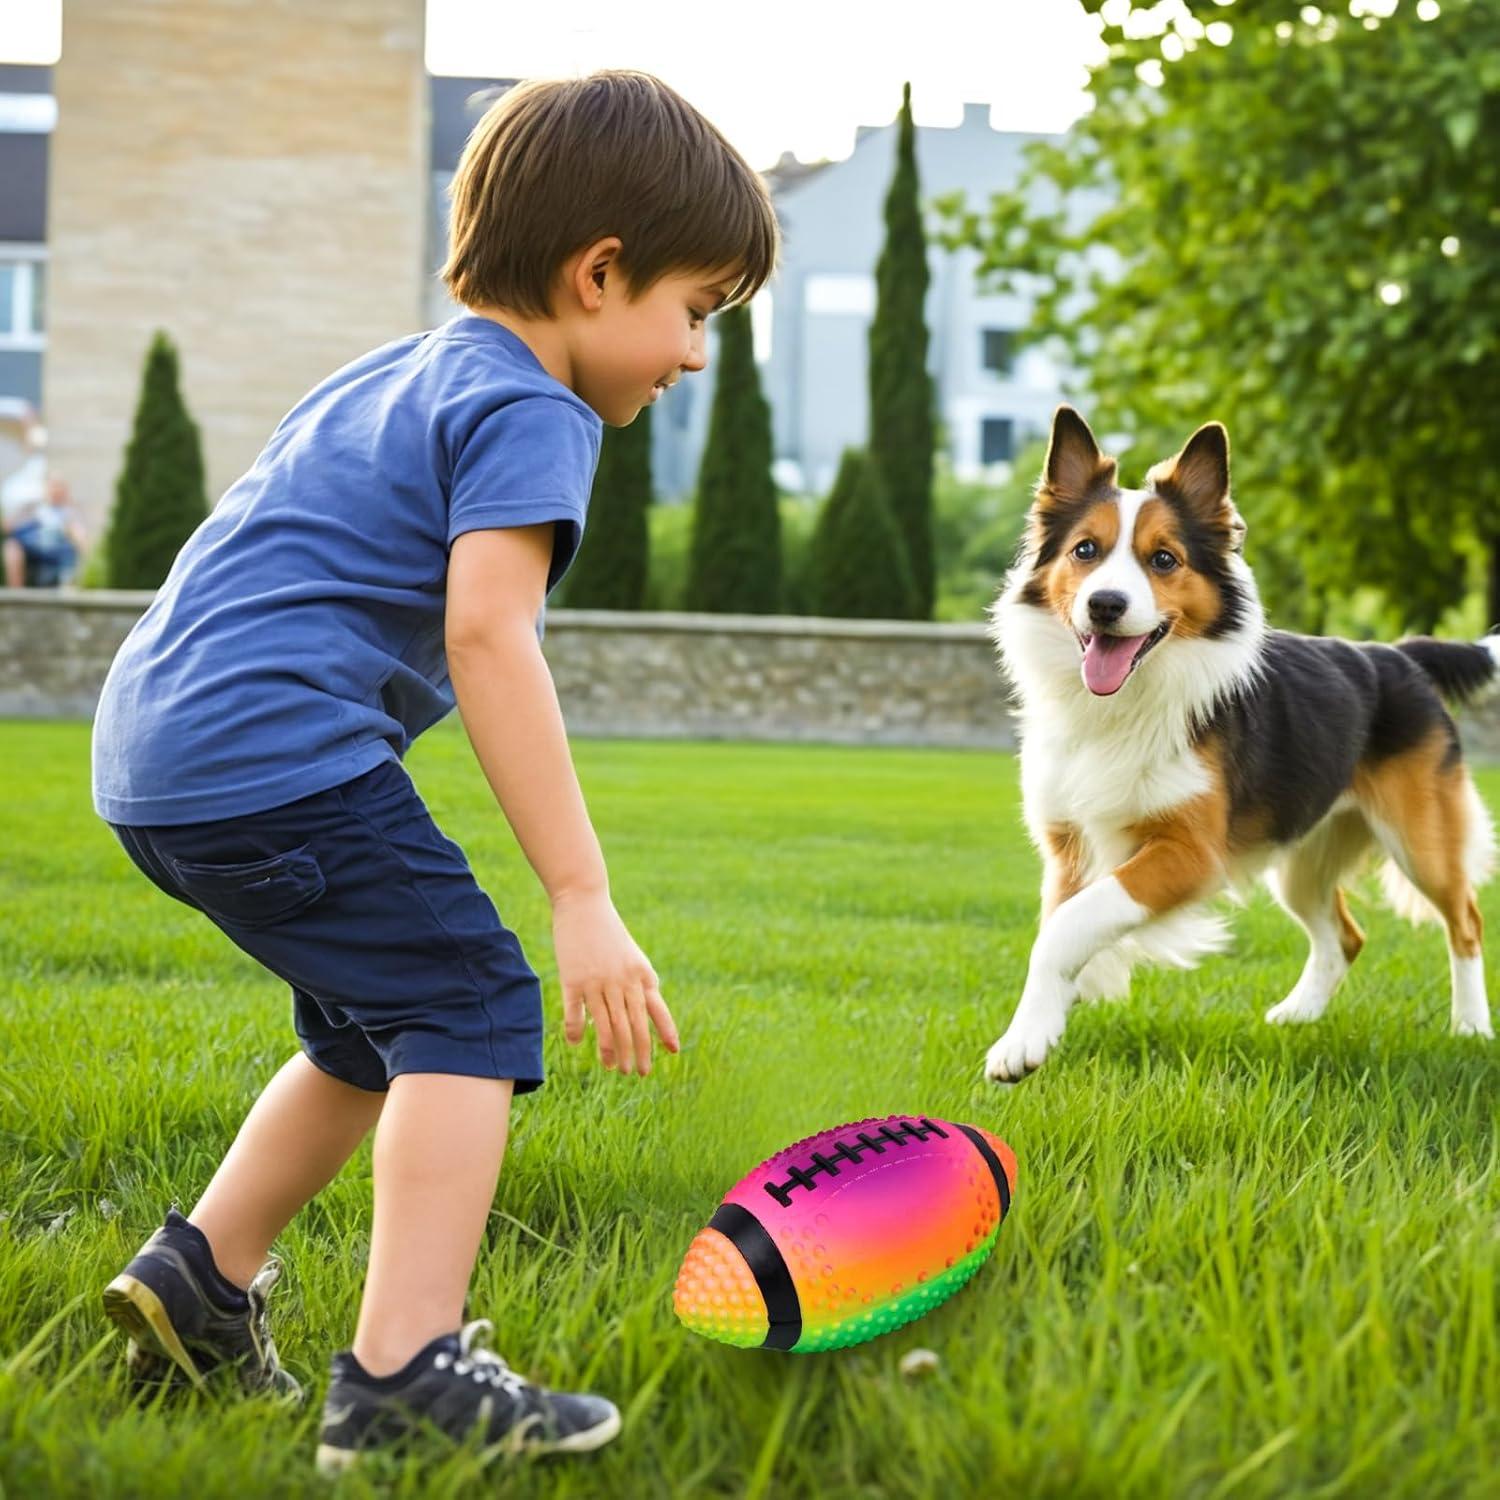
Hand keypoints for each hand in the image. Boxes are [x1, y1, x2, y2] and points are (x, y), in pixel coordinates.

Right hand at [552, 890, 678, 1075]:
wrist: (584, 902)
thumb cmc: (609, 931)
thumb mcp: (633, 955)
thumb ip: (643, 980)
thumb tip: (653, 1001)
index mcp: (640, 974)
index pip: (656, 1010)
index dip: (664, 1032)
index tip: (673, 1052)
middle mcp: (622, 980)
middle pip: (632, 1024)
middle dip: (638, 1051)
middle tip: (637, 1073)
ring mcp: (597, 981)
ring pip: (606, 1024)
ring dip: (611, 1050)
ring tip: (615, 1068)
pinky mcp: (572, 979)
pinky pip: (575, 1012)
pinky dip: (576, 1030)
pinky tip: (577, 1045)